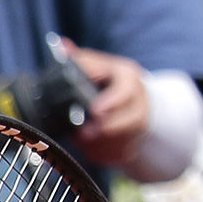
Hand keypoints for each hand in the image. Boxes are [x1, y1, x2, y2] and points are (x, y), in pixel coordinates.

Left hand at [61, 39, 148, 167]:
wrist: (134, 99)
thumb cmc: (109, 81)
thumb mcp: (97, 65)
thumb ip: (80, 60)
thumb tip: (61, 45)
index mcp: (128, 77)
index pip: (125, 90)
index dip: (111, 102)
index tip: (96, 111)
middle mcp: (140, 101)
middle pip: (131, 120)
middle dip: (106, 129)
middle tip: (83, 134)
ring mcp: (141, 124)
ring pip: (126, 140)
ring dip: (102, 144)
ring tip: (81, 142)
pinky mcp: (136, 142)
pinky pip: (123, 154)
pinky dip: (105, 155)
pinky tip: (91, 150)